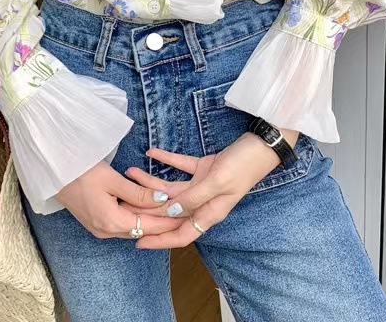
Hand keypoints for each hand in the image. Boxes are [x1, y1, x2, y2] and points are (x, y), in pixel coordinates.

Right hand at [55, 161, 181, 239]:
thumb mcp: (113, 179)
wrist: (54, 172)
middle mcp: (106, 231)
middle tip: (182, 212)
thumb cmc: (82, 172)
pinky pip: (121, 221)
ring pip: (131, 225)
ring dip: (149, 217)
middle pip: (141, 228)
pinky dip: (135, 214)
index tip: (186, 216)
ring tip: (170, 208)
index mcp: (111, 222)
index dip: (168, 221)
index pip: (148, 226)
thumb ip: (139, 192)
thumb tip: (163, 199)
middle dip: (162, 221)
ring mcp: (99, 228)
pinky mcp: (95, 221)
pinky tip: (145, 204)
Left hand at [122, 127, 298, 248]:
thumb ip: (194, 198)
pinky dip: (166, 160)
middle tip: (123, 204)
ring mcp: (204, 185)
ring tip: (130, 172)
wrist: (262, 144)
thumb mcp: (219, 182)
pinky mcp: (205, 167)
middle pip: (170, 212)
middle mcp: (204, 202)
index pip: (181, 235)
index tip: (137, 242)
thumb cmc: (244, 166)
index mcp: (210, 213)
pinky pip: (181, 166)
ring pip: (172, 188)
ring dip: (151, 181)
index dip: (159, 240)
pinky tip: (151, 152)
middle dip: (147, 209)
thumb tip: (171, 213)